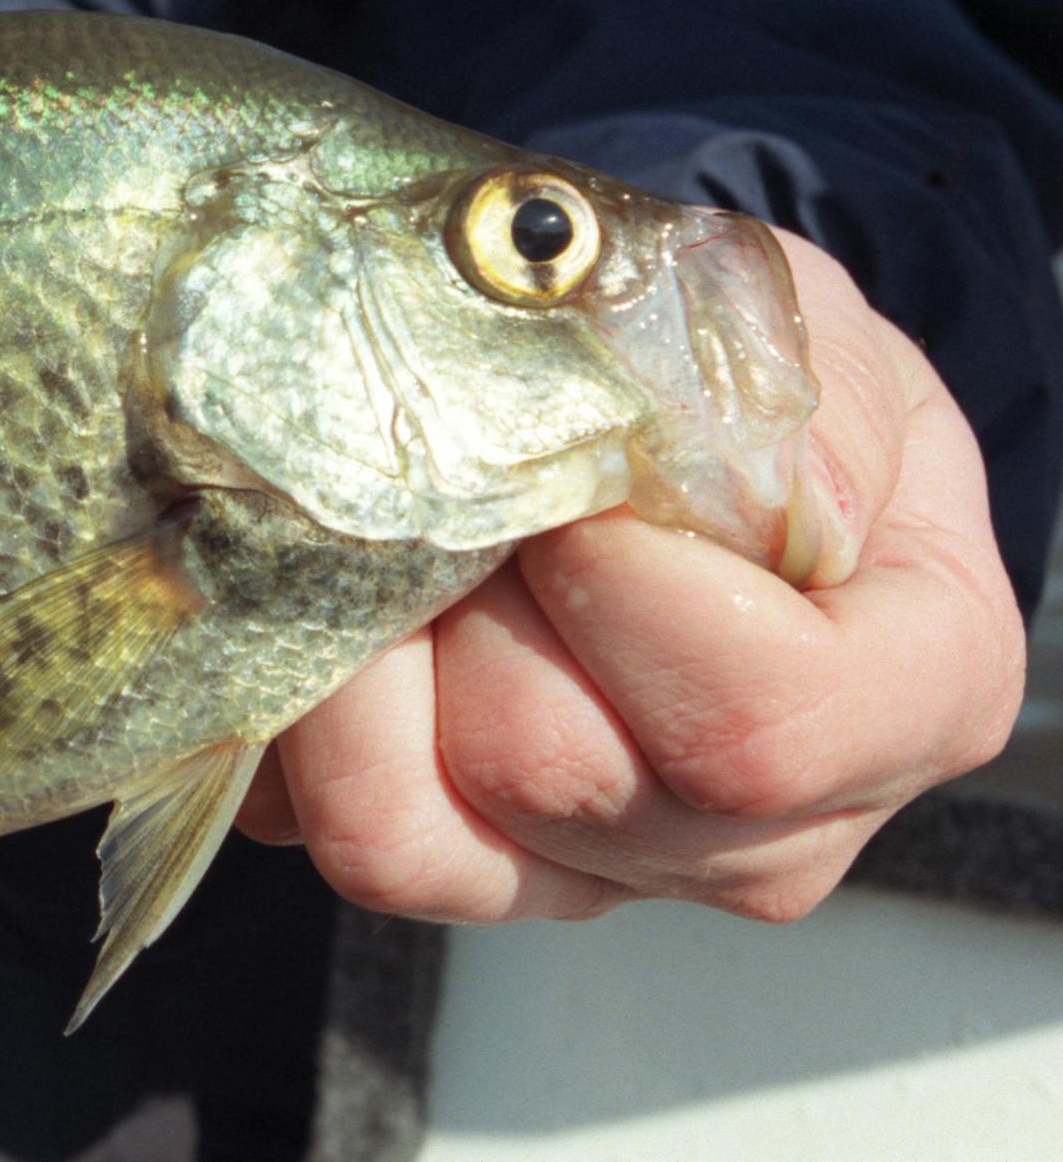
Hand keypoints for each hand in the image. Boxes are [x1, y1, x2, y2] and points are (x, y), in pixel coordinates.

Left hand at [238, 231, 1026, 922]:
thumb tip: (653, 469)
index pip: (755, 727)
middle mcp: (763, 833)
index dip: (623, 592)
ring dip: (359, 651)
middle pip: (553, 771)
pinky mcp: (453, 872)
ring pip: (412, 824)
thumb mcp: (798, 332)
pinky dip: (293, 712)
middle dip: (467, 597)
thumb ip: (757, 392)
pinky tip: (322, 603)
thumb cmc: (744, 376)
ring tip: (380, 531)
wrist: (664, 417)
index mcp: (911, 701)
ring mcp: (598, 873)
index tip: (573, 475)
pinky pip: (322, 828)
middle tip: (450, 473)